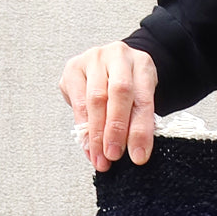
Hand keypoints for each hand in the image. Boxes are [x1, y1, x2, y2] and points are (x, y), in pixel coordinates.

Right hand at [60, 42, 157, 169]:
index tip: (138, 157)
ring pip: (95, 98)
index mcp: (142, 64)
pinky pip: (78, 101)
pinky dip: (83, 128)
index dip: (140, 131)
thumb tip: (134, 154)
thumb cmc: (132, 88)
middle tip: (113, 156)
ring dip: (96, 134)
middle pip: (117, 94)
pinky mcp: (73, 67)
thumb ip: (139, 120)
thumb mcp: (143, 100)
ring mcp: (93, 59)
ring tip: (100, 158)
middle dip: (115, 130)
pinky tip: (88, 147)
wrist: (115, 67)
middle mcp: (117, 56)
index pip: (143, 100)